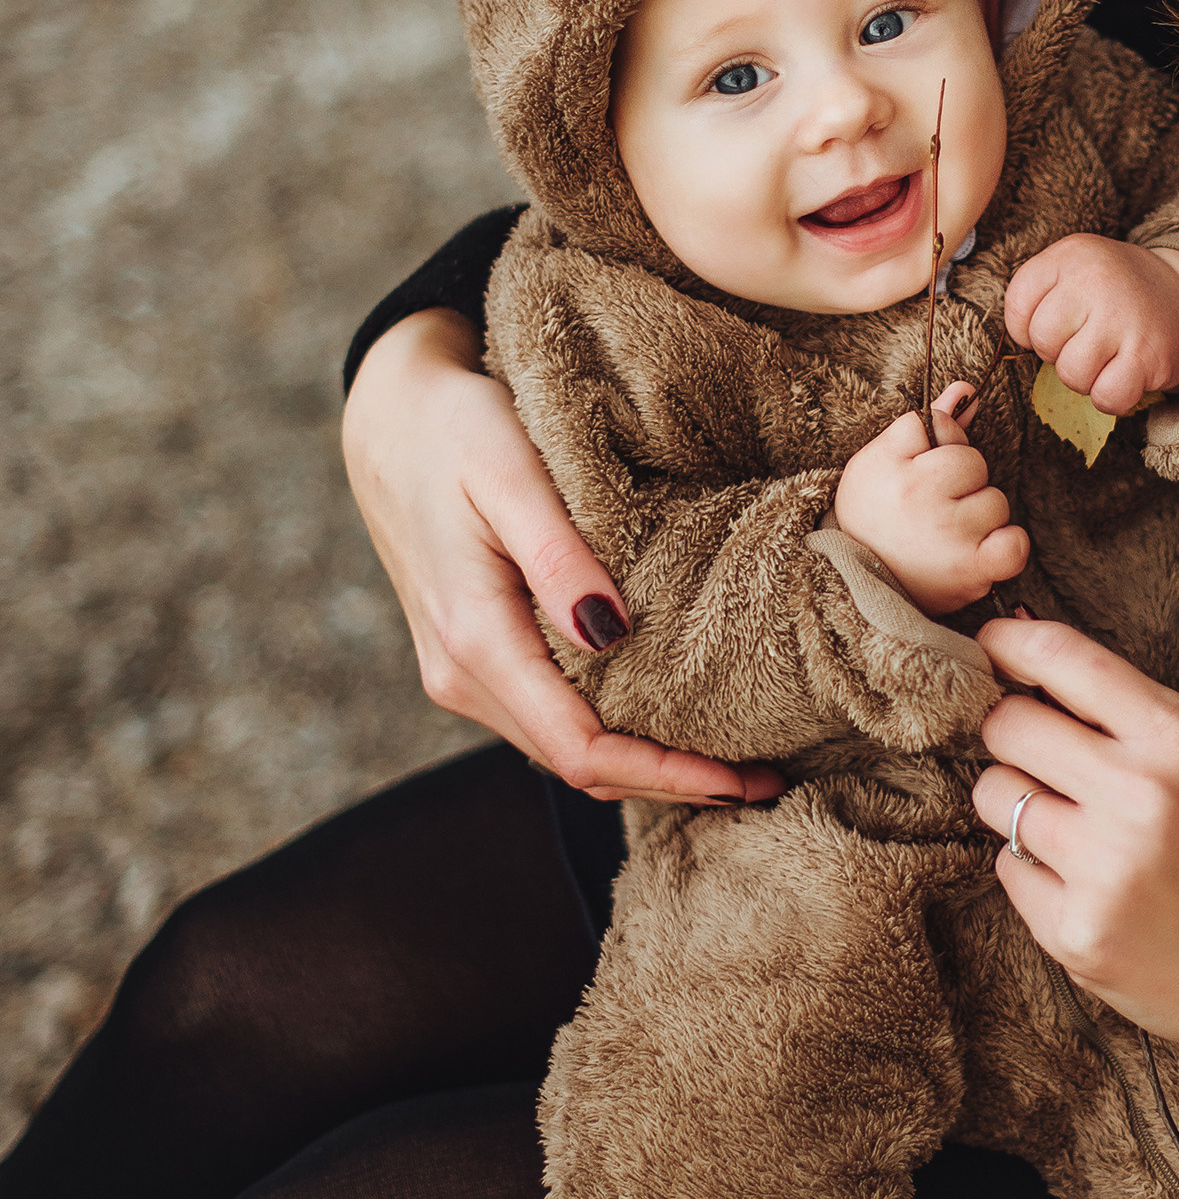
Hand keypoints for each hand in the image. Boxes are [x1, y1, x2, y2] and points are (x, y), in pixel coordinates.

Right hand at [342, 310, 781, 805]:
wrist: (390, 417)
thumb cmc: (454, 429)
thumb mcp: (510, 475)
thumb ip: (559, 558)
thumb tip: (610, 636)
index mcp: (474, 640)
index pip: (582, 749)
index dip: (668, 775)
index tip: (745, 778)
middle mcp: (460, 677)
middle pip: (579, 767)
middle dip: (672, 781)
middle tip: (767, 780)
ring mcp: (462, 675)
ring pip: (566, 751)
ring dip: (647, 766)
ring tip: (736, 758)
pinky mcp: (476, 660)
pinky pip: (552, 719)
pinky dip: (615, 734)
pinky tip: (672, 719)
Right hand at [833, 383, 1030, 614]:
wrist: (855, 582)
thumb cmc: (873, 516)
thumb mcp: (884, 461)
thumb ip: (930, 423)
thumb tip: (967, 390)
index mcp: (896, 468)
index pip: (941, 428)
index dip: (935, 449)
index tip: (917, 475)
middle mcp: (922, 501)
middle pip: (973, 463)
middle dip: (960, 481)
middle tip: (930, 508)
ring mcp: (950, 538)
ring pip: (995, 501)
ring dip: (979, 516)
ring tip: (947, 534)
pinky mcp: (970, 572)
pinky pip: (1014, 545)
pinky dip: (1006, 545)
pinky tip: (982, 549)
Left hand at [971, 616, 1178, 1092]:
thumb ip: (1124, 713)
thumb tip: (1019, 637)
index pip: (1064, 657)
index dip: (1008, 643)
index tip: (989, 646)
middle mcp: (1141, 795)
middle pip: (1007, 725)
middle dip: (1011, 736)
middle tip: (1040, 759)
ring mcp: (1104, 868)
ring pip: (994, 796)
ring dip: (1016, 807)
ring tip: (1074, 832)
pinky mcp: (1076, 932)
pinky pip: (1007, 868)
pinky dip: (1033, 873)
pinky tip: (1086, 888)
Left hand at [1003, 238, 1178, 416]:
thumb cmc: (1112, 290)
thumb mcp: (1072, 269)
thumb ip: (1036, 295)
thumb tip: (1021, 344)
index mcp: (1071, 255)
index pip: (1017, 304)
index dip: (1029, 326)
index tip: (1060, 320)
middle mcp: (1096, 280)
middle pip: (1043, 342)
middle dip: (1060, 351)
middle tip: (1089, 337)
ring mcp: (1123, 318)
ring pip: (1072, 374)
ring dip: (1086, 377)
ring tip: (1108, 354)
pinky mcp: (1149, 355)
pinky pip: (1107, 397)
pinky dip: (1111, 397)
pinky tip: (1125, 374)